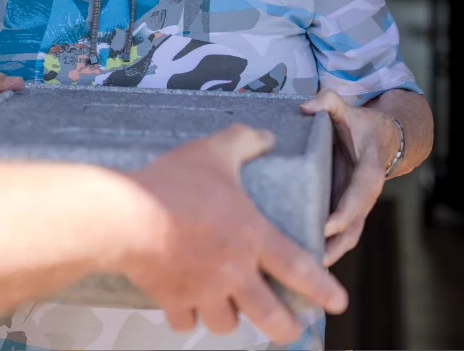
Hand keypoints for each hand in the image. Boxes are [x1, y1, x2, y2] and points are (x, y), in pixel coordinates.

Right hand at [123, 124, 347, 343]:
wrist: (125, 215)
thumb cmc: (172, 183)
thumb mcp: (212, 151)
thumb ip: (243, 141)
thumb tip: (267, 136)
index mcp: (251, 236)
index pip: (299, 268)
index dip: (322, 288)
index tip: (337, 302)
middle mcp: (233, 271)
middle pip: (270, 315)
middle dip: (284, 327)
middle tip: (288, 327)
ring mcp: (202, 290)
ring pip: (226, 323)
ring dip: (231, 318)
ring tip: (229, 307)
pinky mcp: (172, 298)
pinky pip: (184, 320)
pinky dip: (187, 315)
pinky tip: (186, 304)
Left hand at [300, 88, 396, 265]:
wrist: (381, 138)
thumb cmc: (358, 124)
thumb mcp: (346, 108)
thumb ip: (328, 101)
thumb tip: (305, 106)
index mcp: (368, 173)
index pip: (358, 196)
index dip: (344, 213)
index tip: (325, 226)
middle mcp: (365, 196)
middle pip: (353, 228)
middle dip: (333, 245)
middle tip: (308, 261)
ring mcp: (356, 208)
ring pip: (346, 238)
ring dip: (328, 254)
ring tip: (302, 270)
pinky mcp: (346, 213)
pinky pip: (336, 236)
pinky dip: (323, 249)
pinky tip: (300, 262)